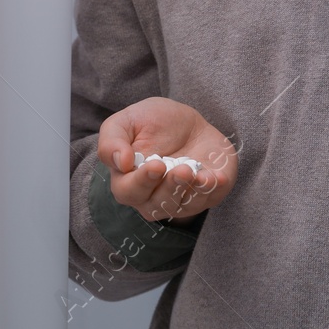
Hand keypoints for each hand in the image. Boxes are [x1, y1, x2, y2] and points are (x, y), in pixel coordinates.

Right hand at [97, 97, 236, 223]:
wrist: (188, 122)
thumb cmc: (152, 123)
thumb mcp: (126, 121)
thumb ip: (112, 141)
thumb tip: (122, 162)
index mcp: (128, 182)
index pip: (128, 192)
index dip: (141, 182)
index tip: (155, 165)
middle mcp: (153, 197)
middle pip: (157, 206)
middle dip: (170, 188)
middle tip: (181, 169)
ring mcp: (181, 199)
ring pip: (184, 206)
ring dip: (192, 191)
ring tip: (197, 172)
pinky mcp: (207, 194)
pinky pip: (210, 199)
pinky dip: (213, 189)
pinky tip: (216, 177)